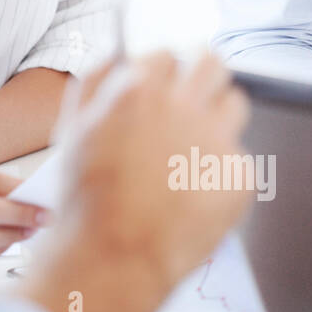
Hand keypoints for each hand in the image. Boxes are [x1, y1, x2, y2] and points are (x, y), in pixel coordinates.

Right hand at [51, 49, 250, 297]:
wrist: (113, 257)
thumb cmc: (86, 199)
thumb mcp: (72, 129)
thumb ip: (95, 83)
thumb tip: (118, 58)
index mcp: (138, 89)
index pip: (168, 55)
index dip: (162, 71)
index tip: (163, 84)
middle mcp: (182, 107)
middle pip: (212, 63)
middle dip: (203, 74)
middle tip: (194, 96)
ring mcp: (215, 141)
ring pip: (234, 104)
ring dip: (217, 116)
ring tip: (195, 149)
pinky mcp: (239, 176)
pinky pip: (237, 159)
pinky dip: (220, 171)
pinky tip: (195, 192)